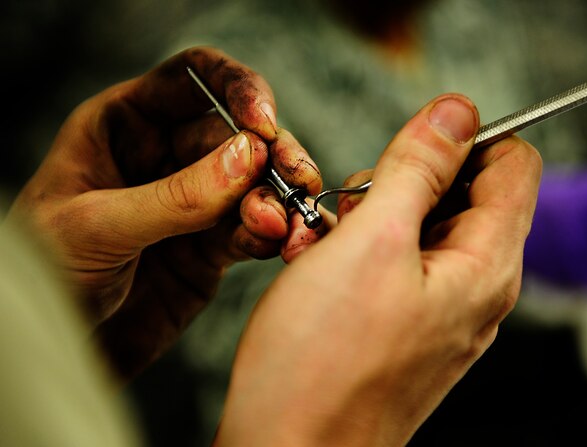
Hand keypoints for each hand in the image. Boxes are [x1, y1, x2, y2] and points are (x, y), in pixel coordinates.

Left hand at [5, 46, 325, 380]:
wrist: (56, 352)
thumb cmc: (45, 276)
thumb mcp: (97, 227)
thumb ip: (176, 195)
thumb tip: (249, 156)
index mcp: (123, 126)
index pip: (192, 80)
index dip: (236, 87)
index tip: (263, 124)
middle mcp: (164, 158)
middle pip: (237, 136)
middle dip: (273, 157)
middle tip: (297, 181)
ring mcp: (193, 205)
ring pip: (257, 185)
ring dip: (281, 201)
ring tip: (287, 228)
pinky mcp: (213, 250)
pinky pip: (257, 232)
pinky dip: (278, 236)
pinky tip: (288, 244)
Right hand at [214, 94, 541, 444]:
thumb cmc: (322, 366)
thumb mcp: (371, 242)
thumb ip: (418, 169)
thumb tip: (457, 112)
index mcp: (485, 264)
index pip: (512, 163)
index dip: (462, 140)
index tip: (407, 150)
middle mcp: (473, 287)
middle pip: (459, 191)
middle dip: (400, 183)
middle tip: (352, 211)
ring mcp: (439, 308)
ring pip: (416, 224)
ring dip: (367, 218)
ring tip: (324, 247)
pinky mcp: (405, 324)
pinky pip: (392, 262)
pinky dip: (356, 252)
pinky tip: (320, 271)